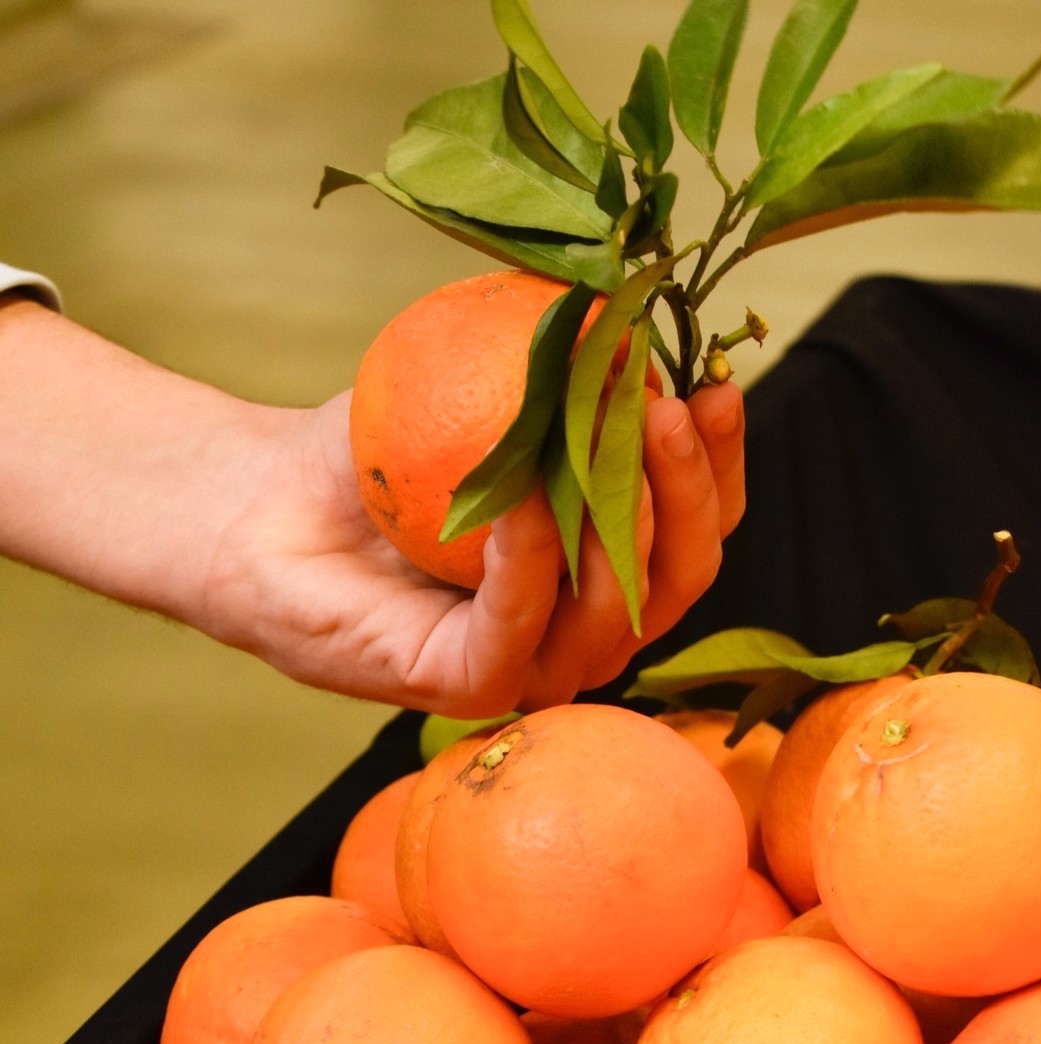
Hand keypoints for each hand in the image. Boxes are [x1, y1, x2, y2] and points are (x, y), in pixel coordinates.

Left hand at [201, 381, 743, 716]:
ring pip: (618, 615)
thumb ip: (570, 364)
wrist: (264, 502)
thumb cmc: (379, 451)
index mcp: (601, 564)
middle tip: (668, 409)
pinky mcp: (465, 686)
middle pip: (679, 579)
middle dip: (689, 494)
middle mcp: (580, 623)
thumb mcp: (491, 387)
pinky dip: (530, 561)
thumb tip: (644, 304)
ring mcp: (528, 663)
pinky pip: (518, 632)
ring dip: (627, 522)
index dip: (719, 464)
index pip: (695, 527)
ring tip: (617, 430)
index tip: (716, 385)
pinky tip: (527, 494)